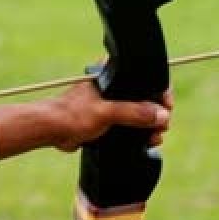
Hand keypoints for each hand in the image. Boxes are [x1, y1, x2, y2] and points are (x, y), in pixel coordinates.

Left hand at [47, 81, 172, 151]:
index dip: (160, 91)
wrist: (51, 130)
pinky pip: (129, 126)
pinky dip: (138, 134)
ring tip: (155, 138)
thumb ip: (134, 112)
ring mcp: (110, 105)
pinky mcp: (106, 120)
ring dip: (149, 126)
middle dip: (157, 114)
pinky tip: (146, 142)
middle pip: (145, 99)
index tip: (167, 105)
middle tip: (162, 126)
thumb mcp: (107, 111)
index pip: (144, 78)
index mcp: (112, 77)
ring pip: (138, 114)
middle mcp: (113, 88)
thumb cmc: (72, 114)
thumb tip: (161, 116)